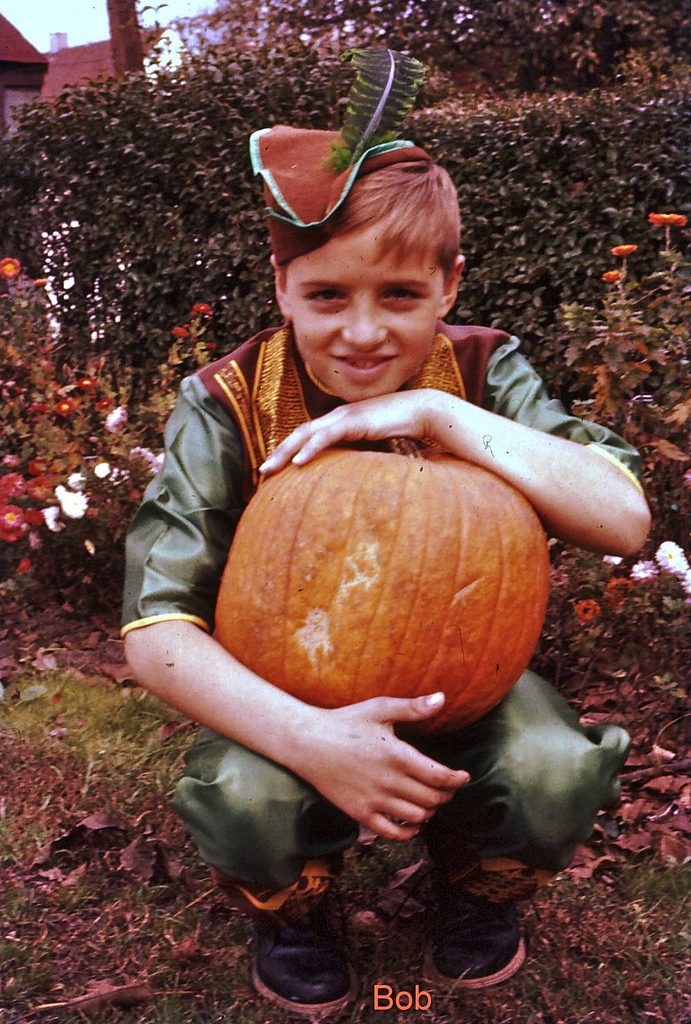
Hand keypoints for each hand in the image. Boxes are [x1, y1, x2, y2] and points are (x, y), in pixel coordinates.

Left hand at [259, 390, 436, 475]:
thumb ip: (360, 456)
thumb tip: (351, 478)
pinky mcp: (354, 420)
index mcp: (339, 422)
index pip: (307, 436)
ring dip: (286, 451)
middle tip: (262, 471)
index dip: (289, 451)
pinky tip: (299, 462)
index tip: (275, 469)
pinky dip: (311, 448)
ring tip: (271, 468)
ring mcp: (344, 416)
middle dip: (279, 452)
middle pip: (300, 434)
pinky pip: (327, 435)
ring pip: (306, 433)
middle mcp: (337, 417)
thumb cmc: (402, 430)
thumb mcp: (374, 446)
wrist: (422, 411)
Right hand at [291, 692, 469, 841]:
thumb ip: (413, 708)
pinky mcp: (359, 813)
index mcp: (397, 755)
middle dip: (446, 795)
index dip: (457, 780)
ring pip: (416, 817)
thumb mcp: (380, 709)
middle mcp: (389, 781)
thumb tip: (442, 698)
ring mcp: (374, 800)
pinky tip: (413, 824)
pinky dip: (408, 832)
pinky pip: (391, 832)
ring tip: (431, 801)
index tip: (464, 777)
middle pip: (432, 799)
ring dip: (430, 811)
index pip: (439, 777)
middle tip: (448, 788)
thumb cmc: (346, 722)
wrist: (307, 742)